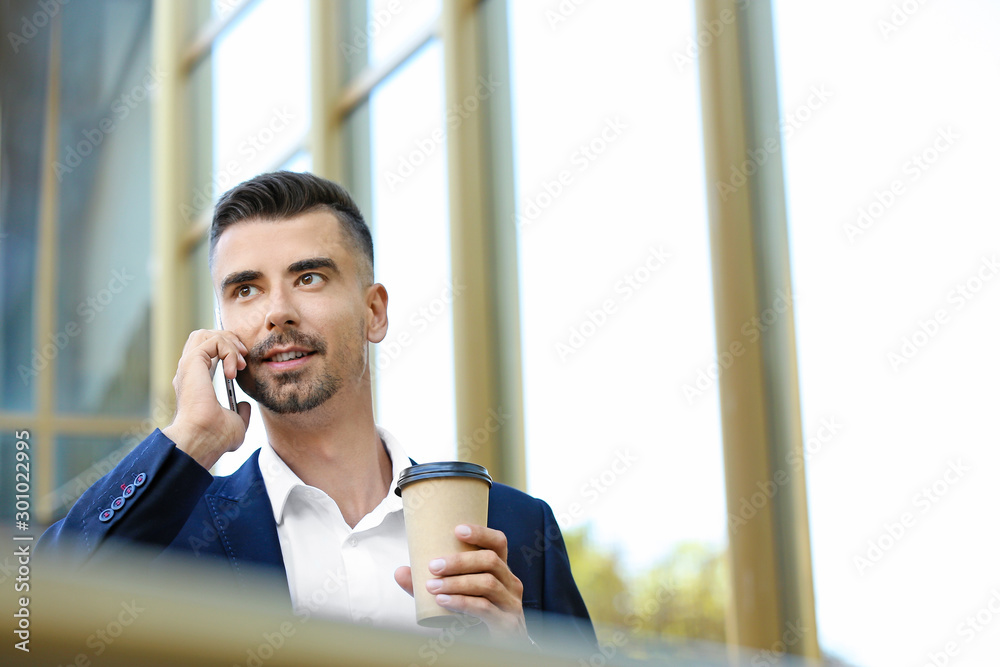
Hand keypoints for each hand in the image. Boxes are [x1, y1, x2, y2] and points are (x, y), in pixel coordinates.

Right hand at [162, 329, 251, 468]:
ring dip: (228, 341)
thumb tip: (244, 406)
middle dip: (228, 339)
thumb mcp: (235, 424)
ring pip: (206, 333)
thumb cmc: (214, 438)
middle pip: (204, 336)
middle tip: (243, 357)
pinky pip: (213, 340)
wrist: (202, 440)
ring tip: (239, 360)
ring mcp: (188, 366)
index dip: (227, 351)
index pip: (207, 352)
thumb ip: (240, 413)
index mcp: (196, 382)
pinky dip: (228, 350)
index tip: (242, 367)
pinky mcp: (192, 363)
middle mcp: (189, 372)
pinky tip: (234, 371)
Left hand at [394, 524, 527, 638]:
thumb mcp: (455, 597)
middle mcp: (511, 583)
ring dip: (457, 582)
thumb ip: (429, 586)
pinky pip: (485, 608)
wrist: (495, 649)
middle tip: (433, 566)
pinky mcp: (508, 624)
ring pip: (487, 583)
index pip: (498, 543)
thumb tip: (399, 572)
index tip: (456, 530)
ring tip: (432, 586)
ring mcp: (511, 604)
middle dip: (460, 561)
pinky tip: (444, 601)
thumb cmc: (475, 619)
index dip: (481, 533)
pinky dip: (462, 602)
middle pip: (490, 561)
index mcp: (501, 571)